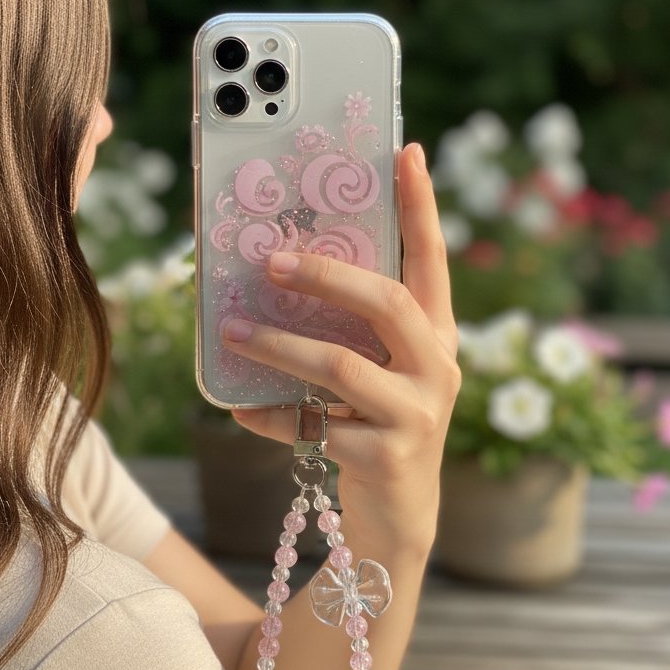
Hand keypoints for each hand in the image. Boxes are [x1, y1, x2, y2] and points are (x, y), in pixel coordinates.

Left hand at [222, 142, 460, 557]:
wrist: (398, 518)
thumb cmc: (378, 423)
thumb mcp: (380, 370)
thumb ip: (350, 330)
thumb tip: (276, 273)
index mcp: (437, 334)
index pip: (432, 259)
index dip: (421, 206)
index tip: (405, 151)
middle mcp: (437, 367)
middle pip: (385, 302)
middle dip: (324, 275)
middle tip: (270, 262)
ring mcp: (417, 414)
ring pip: (339, 366)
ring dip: (278, 347)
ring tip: (232, 332)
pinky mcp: (387, 456)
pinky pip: (313, 426)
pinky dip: (272, 416)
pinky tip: (241, 411)